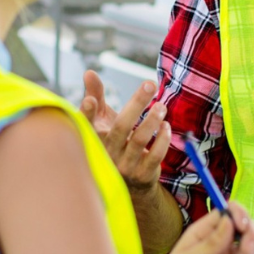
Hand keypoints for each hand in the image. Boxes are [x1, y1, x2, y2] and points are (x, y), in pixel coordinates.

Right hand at [80, 70, 170, 197]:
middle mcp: (107, 152)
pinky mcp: (142, 174)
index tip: (90, 100)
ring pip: (139, 139)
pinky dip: (163, 139)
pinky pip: (155, 155)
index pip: (87, 124)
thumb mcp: (103, 118)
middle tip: (150, 84)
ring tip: (161, 106)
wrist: (130, 181)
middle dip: (137, 103)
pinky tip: (166, 126)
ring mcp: (124, 165)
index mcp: (95, 136)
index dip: (87, 113)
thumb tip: (89, 72)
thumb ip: (96, 94)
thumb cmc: (114, 140)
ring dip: (152, 119)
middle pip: (121, 126)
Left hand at [141, 201, 253, 253]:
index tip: (243, 226)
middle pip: (248, 230)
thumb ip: (212, 242)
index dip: (240, 215)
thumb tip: (230, 219)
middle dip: (250, 241)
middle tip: (245, 251)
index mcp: (207, 230)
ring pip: (252, 253)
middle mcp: (222, 241)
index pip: (230, 212)